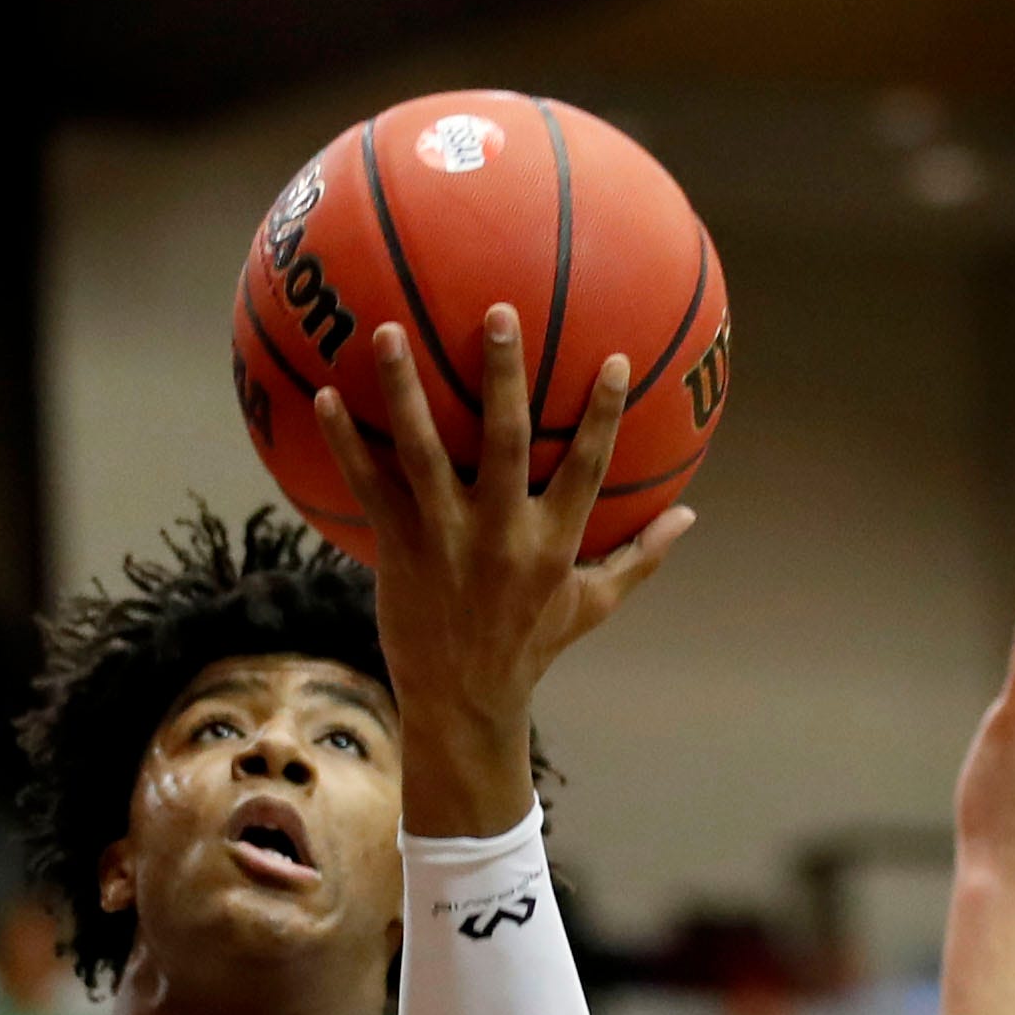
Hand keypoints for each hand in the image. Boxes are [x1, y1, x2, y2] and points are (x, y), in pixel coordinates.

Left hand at [317, 306, 695, 833]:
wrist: (463, 703)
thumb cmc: (529, 647)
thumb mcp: (591, 606)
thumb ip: (639, 558)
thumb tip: (690, 517)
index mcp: (553, 544)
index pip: (588, 469)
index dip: (604, 415)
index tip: (616, 359)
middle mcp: (501, 535)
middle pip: (506, 441)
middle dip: (503, 374)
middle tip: (498, 311)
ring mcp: (446, 539)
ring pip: (423, 453)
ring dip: (404, 390)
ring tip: (386, 331)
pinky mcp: (399, 549)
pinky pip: (368, 486)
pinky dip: (345, 442)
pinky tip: (324, 395)